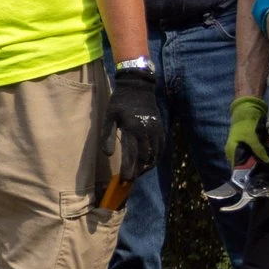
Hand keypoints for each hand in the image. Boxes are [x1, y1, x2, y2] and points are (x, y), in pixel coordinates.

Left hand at [104, 66, 165, 186]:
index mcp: (132, 128)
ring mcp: (156, 130)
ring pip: (155, 155)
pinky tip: (148, 163)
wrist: (138, 87)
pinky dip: (155, 158)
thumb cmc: (120, 102)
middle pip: (144, 158)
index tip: (124, 180)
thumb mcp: (109, 116)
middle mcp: (146, 131)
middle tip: (129, 181)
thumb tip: (108, 155)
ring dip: (147, 167)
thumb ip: (107, 136)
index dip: (129, 169)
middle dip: (137, 171)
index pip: (132, 155)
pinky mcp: (161, 129)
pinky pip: (161, 148)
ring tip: (138, 174)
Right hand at [225, 95, 268, 170]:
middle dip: (252, 169)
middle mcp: (233, 151)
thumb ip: (258, 150)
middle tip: (263, 173)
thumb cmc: (245, 124)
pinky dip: (256, 156)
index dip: (245, 174)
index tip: (256, 178)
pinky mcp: (244, 144)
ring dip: (254, 162)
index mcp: (231, 151)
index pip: (236, 168)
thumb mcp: (252, 138)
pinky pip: (250, 154)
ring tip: (265, 167)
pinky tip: (263, 158)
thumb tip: (267, 161)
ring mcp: (238, 148)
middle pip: (242, 164)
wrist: (245, 110)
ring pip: (246, 159)